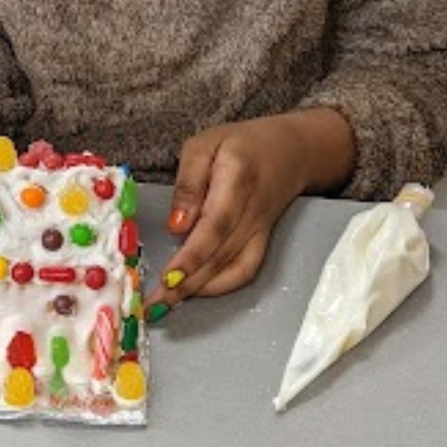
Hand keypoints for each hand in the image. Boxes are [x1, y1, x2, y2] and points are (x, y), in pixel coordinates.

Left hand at [146, 108, 354, 308]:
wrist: (291, 150)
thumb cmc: (240, 143)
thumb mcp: (204, 145)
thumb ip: (189, 183)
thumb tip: (177, 225)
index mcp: (238, 179)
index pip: (216, 224)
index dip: (193, 255)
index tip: (168, 276)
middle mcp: (253, 211)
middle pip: (222, 253)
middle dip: (187, 282)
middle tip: (155, 303)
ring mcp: (261, 230)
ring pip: (234, 267)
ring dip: (201, 289)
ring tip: (168, 302)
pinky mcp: (263, 240)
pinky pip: (246, 269)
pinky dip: (222, 285)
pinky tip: (197, 291)